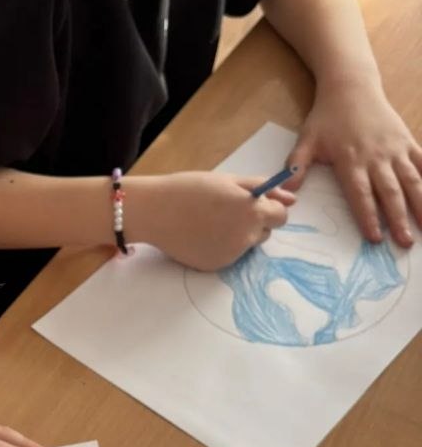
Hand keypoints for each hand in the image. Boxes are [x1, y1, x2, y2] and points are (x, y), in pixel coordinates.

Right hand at [132, 172, 294, 270]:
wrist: (154, 211)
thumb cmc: (190, 189)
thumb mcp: (228, 180)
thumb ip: (263, 188)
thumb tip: (292, 199)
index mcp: (253, 212)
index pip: (281, 216)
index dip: (268, 208)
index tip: (251, 203)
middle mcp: (247, 237)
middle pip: (265, 232)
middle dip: (253, 222)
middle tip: (225, 211)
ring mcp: (232, 255)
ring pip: (247, 245)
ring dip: (238, 235)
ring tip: (210, 222)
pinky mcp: (216, 266)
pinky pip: (229, 256)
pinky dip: (220, 247)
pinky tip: (200, 235)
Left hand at [288, 81, 421, 246]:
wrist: (351, 86)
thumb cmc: (327, 116)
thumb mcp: (306, 139)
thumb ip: (295, 166)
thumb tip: (283, 192)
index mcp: (350, 160)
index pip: (360, 194)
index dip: (368, 216)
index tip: (375, 237)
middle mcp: (376, 157)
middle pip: (389, 192)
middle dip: (398, 218)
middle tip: (405, 242)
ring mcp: (395, 149)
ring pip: (412, 180)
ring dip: (421, 204)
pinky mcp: (407, 141)